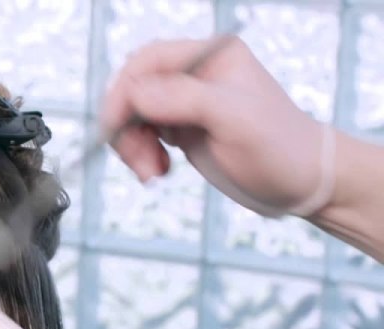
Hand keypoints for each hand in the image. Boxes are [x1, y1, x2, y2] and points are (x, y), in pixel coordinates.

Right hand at [102, 36, 327, 216]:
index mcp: (209, 56)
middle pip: (133, 89)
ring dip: (132, 145)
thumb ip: (182, 99)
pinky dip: (141, 155)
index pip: (147, 62)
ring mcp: (186, 103)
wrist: (302, 183)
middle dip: (126, 125)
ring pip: (134, 115)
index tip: (114, 129)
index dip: (123, 94)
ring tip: (151, 173)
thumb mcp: (234, 119)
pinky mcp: (182, 130)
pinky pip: (143, 135)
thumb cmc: (280, 148)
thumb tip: (133, 94)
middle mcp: (195, 74)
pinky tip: (158, 171)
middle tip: (138, 160)